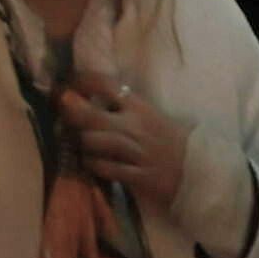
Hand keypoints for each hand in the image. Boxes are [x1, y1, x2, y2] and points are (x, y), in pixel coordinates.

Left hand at [59, 66, 194, 205]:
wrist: (197, 169)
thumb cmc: (170, 139)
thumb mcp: (149, 114)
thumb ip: (123, 105)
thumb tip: (90, 95)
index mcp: (139, 106)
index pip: (106, 84)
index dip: (82, 81)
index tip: (69, 83)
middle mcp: (135, 126)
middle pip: (91, 116)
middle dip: (70, 112)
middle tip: (61, 110)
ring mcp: (136, 152)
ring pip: (94, 143)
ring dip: (80, 142)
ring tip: (77, 141)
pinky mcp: (139, 177)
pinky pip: (106, 169)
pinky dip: (93, 165)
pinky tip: (90, 162)